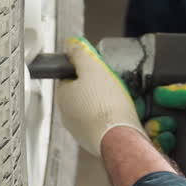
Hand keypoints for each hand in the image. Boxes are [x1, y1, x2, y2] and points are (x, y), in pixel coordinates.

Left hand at [56, 36, 145, 155]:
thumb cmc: (106, 105)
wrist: (120, 138)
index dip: (86, 70)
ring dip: (106, 104)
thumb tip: (71, 44)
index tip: (99, 70)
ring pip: (93, 109)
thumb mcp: (93, 68)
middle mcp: (67, 115)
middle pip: (82, 93)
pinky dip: (112, 119)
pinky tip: (123, 115)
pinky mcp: (95, 140)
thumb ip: (80, 54)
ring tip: (121, 100)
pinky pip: (103, 124)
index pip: (70, 77)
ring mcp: (81, 130)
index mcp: (63, 96)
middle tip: (113, 85)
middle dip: (97, 88)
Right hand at [152, 84, 185, 185]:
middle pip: (151, 121)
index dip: (150, 102)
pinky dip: (160, 150)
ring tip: (171, 136)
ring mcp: (177, 147)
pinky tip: (171, 147)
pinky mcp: (175, 164)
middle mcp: (180, 128)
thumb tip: (161, 92)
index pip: (160, 103)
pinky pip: (157, 156)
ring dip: (157, 135)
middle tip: (167, 123)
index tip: (145, 102)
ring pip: (151, 139)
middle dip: (153, 120)